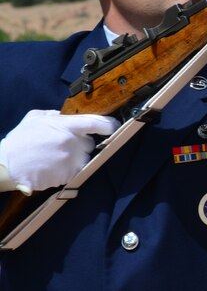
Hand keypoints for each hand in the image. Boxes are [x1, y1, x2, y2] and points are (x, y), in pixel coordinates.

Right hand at [0, 109, 119, 192]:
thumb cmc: (19, 140)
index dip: (108, 124)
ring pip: (84, 158)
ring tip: (55, 157)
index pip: (96, 123)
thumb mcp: (34, 118)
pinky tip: (52, 166)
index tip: (112, 126)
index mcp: (66, 126)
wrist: (7, 165)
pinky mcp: (68, 175)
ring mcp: (71, 160)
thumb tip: (63, 115)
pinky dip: (67, 169)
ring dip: (74, 158)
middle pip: (89, 143)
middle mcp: (72, 143)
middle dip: (79, 144)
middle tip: (62, 145)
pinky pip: (76, 170)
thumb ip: (52, 114)